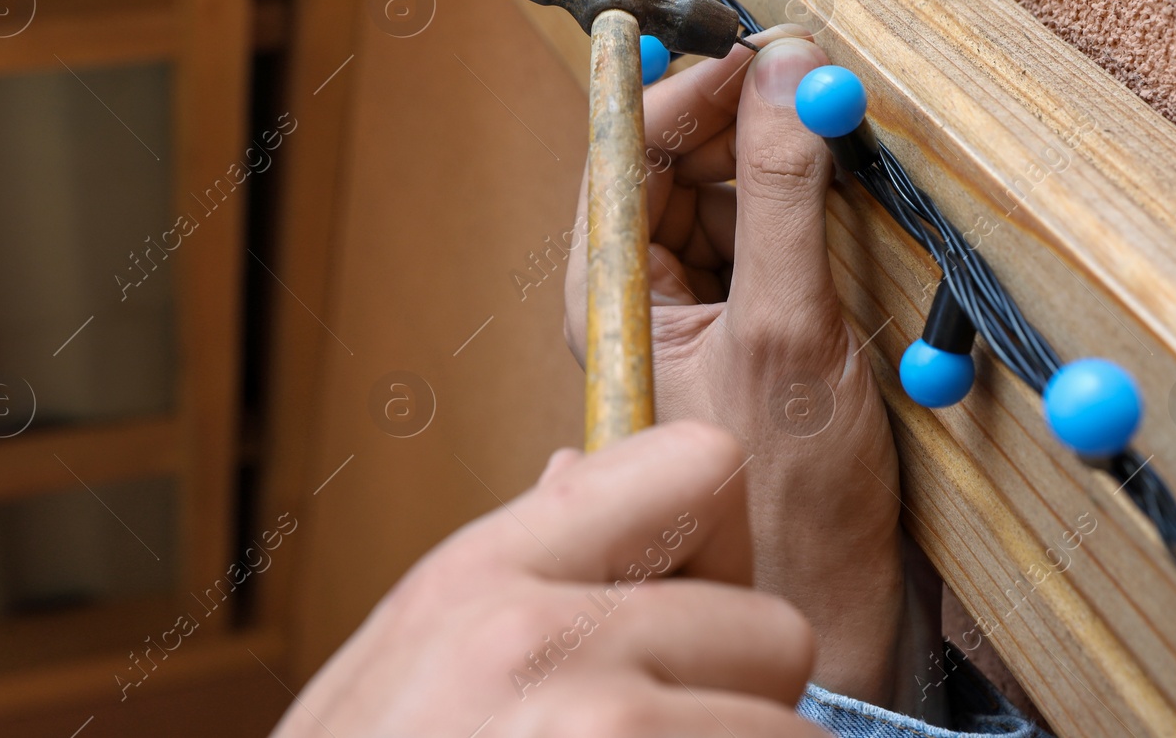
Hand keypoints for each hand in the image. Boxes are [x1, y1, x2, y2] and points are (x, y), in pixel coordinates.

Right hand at [276, 422, 823, 737]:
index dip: (719, 547)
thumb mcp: (399, 674)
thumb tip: (584, 470)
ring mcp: (603, 733)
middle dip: (738, 701)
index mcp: (479, 578)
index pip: (702, 465)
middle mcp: (543, 642)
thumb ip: (504, 577)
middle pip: (776, 629)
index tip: (688, 616)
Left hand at [563, 29, 940, 712]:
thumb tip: (787, 71)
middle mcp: (643, 290)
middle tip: (823, 89)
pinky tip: (852, 203)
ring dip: (788, 157)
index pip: (630, 148)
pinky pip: (772, 230)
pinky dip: (812, 203)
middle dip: (749, 118)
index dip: (695, 87)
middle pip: (681, 159)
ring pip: (732, 188)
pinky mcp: (753, 321)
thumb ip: (784, 194)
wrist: (827, 603)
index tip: (770, 52)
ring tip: (844, 144)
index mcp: (611, 290)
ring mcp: (699, 306)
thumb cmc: (786, 498)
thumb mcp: (788, 326)